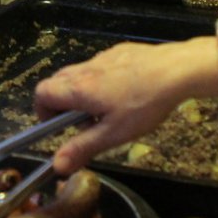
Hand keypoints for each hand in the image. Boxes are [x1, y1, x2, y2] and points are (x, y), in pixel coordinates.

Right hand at [33, 36, 217, 172]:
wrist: (176, 70)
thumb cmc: (143, 104)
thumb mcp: (113, 134)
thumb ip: (83, 148)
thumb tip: (56, 166)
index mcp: (78, 89)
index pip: (41, 93)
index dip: (43, 112)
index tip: (58, 127)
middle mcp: (85, 69)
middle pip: (57, 82)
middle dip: (62, 103)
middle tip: (83, 123)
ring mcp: (103, 57)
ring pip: (79, 73)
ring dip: (82, 92)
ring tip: (107, 110)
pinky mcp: (120, 51)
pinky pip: (100, 66)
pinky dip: (101, 80)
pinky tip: (126, 92)